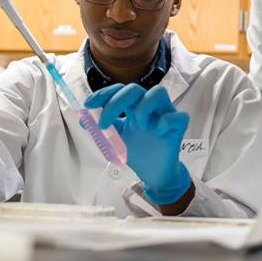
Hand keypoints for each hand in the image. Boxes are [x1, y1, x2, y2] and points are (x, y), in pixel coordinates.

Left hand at [85, 83, 191, 204]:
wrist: (153, 172)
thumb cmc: (137, 151)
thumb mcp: (115, 139)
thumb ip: (102, 127)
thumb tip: (83, 119)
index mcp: (134, 106)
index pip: (119, 90)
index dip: (104, 94)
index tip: (88, 105)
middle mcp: (149, 106)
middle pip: (135, 88)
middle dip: (116, 102)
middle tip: (103, 123)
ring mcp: (165, 113)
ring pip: (159, 92)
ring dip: (144, 106)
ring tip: (138, 124)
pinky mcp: (179, 126)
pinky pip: (178, 116)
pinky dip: (165, 122)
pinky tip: (158, 133)